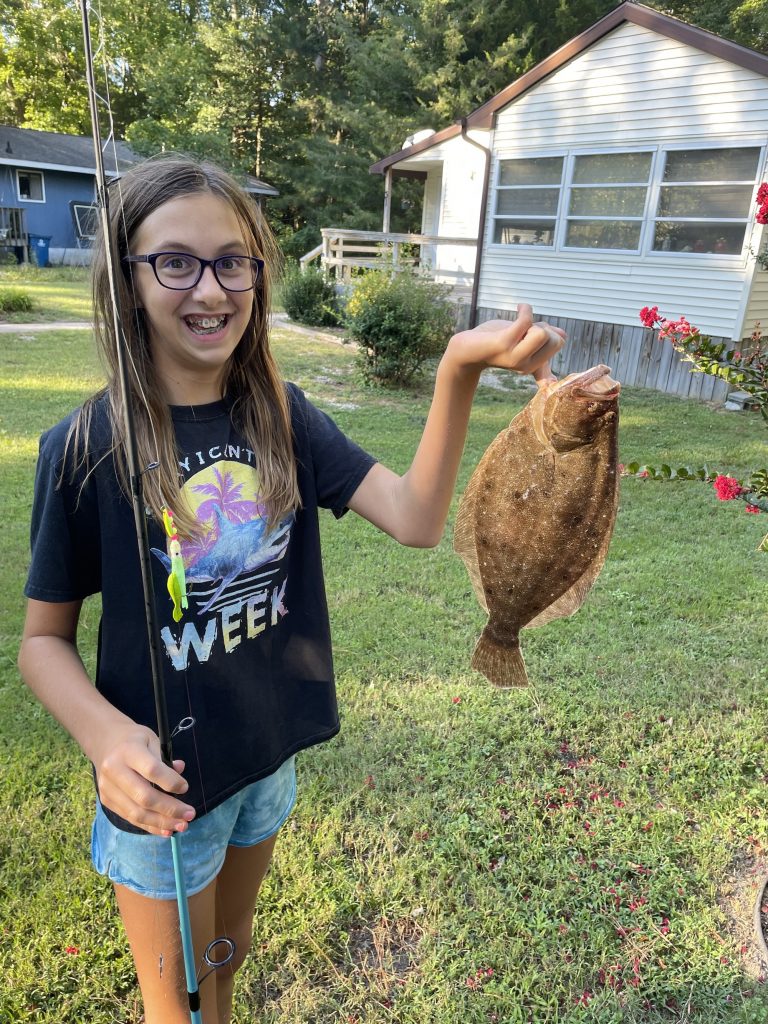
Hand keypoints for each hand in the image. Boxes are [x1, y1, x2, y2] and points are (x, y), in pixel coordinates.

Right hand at [92, 722, 195, 836]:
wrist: (105, 742)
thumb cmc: (134, 740)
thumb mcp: (152, 740)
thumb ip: (165, 758)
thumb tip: (180, 772)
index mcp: (128, 751)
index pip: (152, 770)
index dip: (171, 782)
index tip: (185, 788)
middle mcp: (114, 770)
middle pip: (144, 797)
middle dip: (170, 809)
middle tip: (190, 815)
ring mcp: (108, 788)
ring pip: (136, 813)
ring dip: (162, 822)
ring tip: (181, 826)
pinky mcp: (107, 801)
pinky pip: (130, 817)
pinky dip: (149, 826)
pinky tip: (166, 829)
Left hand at [445, 302, 564, 378]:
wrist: (466, 348)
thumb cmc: (494, 341)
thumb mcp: (522, 339)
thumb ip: (542, 340)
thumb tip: (563, 335)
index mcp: (533, 366)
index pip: (559, 342)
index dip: (548, 330)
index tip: (530, 331)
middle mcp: (526, 366)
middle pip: (554, 338)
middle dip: (541, 325)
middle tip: (522, 327)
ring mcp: (515, 357)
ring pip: (542, 333)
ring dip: (531, 321)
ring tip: (517, 324)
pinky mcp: (504, 344)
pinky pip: (526, 321)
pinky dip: (525, 308)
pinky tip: (520, 306)